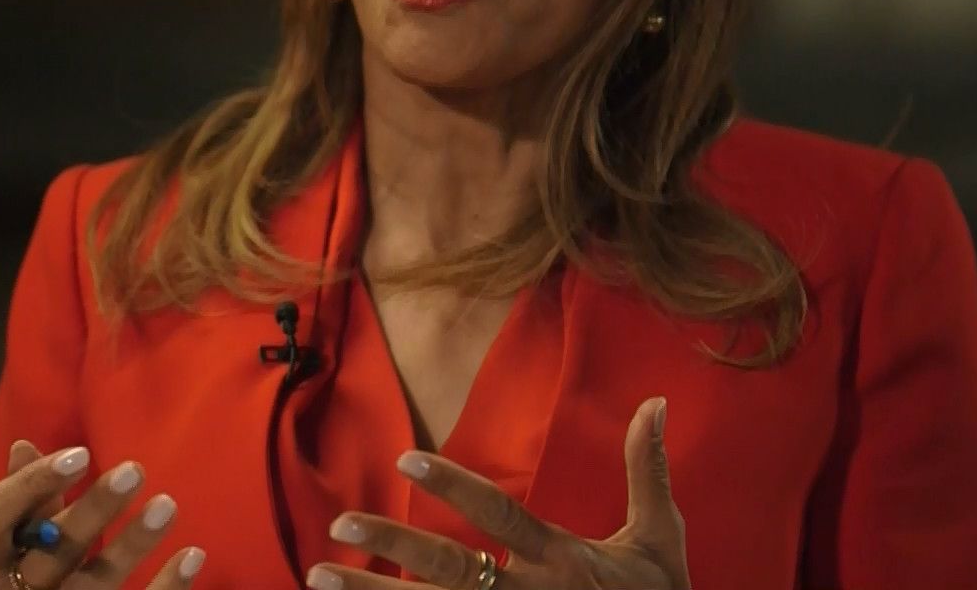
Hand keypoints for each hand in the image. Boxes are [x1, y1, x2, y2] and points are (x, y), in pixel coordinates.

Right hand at [0, 438, 205, 589]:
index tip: (80, 454)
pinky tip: (192, 555)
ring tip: (167, 505)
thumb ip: (23, 501)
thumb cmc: (22, 576)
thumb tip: (23, 445)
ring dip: (133, 544)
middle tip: (134, 470)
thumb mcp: (13, 543)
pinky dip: (166, 586)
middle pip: (52, 551)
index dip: (33, 484)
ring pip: (95, 584)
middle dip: (93, 510)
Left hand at [307, 396, 688, 589]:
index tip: (406, 460)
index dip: (455, 487)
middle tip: (340, 525)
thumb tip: (656, 403)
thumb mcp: (658, 539)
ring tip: (318, 577)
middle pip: (451, 571)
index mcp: (564, 561)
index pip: (500, 517)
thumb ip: (647, 470)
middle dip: (394, 547)